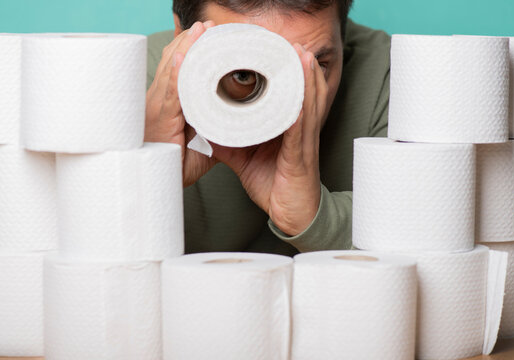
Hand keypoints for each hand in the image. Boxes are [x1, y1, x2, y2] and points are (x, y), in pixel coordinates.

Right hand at [145, 21, 216, 186]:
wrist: (154, 183)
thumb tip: (235, 119)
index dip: (190, 48)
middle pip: (174, 61)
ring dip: (187, 47)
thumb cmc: (174, 163)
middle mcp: (160, 99)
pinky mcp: (161, 120)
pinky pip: (170, 93)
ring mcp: (158, 108)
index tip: (207, 33)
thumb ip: (213, 128)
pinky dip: (176, 74)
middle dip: (191, 40)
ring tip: (203, 29)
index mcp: (168, 102)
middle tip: (210, 25)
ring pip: (172, 70)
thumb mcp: (200, 141)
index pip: (178, 68)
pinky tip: (184, 56)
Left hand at [213, 45, 327, 235]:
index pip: (287, 95)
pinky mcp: (301, 158)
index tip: (274, 51)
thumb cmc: (273, 185)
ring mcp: (302, 143)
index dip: (285, 73)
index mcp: (286, 128)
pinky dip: (303, 109)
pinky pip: (302, 130)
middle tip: (289, 43)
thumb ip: (228, 141)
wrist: (293, 215)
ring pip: (307, 104)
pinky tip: (302, 94)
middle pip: (302, 93)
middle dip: (297, 66)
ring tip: (300, 54)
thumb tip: (205, 128)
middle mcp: (299, 131)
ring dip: (306, 78)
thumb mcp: (244, 158)